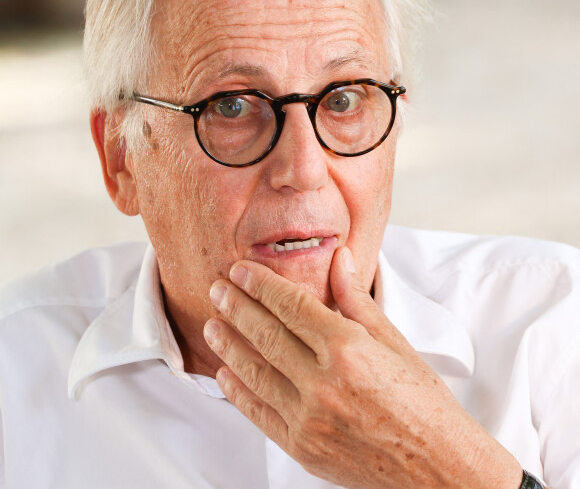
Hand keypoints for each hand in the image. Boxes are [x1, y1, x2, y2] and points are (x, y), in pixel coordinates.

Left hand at [203, 247, 521, 487]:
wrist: (437, 468)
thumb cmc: (422, 403)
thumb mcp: (394, 341)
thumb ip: (356, 299)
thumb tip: (340, 259)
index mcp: (349, 349)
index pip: (292, 305)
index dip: (262, 284)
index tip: (241, 271)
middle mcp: (324, 382)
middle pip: (266, 334)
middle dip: (236, 306)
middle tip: (217, 289)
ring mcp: (309, 417)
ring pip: (255, 371)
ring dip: (228, 344)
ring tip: (212, 324)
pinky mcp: (302, 447)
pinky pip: (259, 412)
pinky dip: (237, 391)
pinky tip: (225, 372)